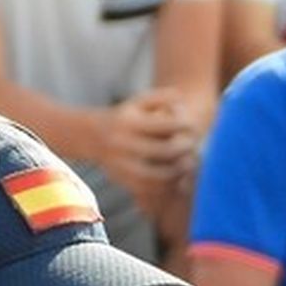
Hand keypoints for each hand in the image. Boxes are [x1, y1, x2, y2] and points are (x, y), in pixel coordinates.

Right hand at [97, 89, 200, 216]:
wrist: (92, 136)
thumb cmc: (126, 116)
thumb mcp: (140, 101)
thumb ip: (163, 96)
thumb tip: (183, 104)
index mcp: (129, 123)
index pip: (165, 125)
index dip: (185, 126)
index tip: (194, 126)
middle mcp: (123, 144)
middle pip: (164, 151)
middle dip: (185, 149)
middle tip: (194, 146)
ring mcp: (121, 165)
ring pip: (157, 175)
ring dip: (178, 171)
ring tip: (187, 164)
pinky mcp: (121, 180)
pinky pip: (148, 189)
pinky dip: (164, 185)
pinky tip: (174, 177)